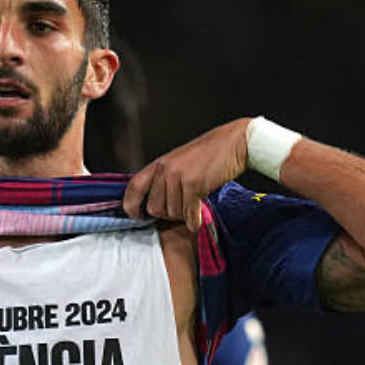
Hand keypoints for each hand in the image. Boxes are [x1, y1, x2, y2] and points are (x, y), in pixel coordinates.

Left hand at [123, 118, 251, 231]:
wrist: (234, 143)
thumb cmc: (208, 154)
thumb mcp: (179, 162)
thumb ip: (164, 179)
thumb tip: (153, 206)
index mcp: (158, 164)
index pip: (133, 187)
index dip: (131, 206)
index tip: (137, 216)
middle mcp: (165, 170)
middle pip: (154, 208)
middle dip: (167, 214)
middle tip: (181, 207)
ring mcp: (178, 177)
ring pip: (172, 213)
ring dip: (183, 215)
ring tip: (193, 204)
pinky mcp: (194, 184)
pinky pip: (188, 213)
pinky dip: (193, 221)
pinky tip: (197, 221)